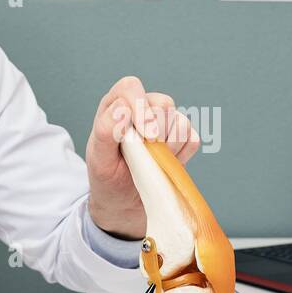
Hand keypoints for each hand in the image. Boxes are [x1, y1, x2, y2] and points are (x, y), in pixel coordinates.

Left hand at [85, 75, 199, 239]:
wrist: (123, 205)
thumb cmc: (107, 178)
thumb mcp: (98, 158)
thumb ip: (105, 131)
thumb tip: (123, 110)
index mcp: (116, 105)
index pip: (131, 88)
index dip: (141, 107)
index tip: (146, 136)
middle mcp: (142, 108)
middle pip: (163, 104)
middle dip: (156, 135)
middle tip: (141, 158)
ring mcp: (165, 123)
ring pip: (181, 122)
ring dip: (168, 149)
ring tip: (151, 163)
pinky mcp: (183, 140)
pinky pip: (193, 140)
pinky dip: (182, 157)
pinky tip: (165, 166)